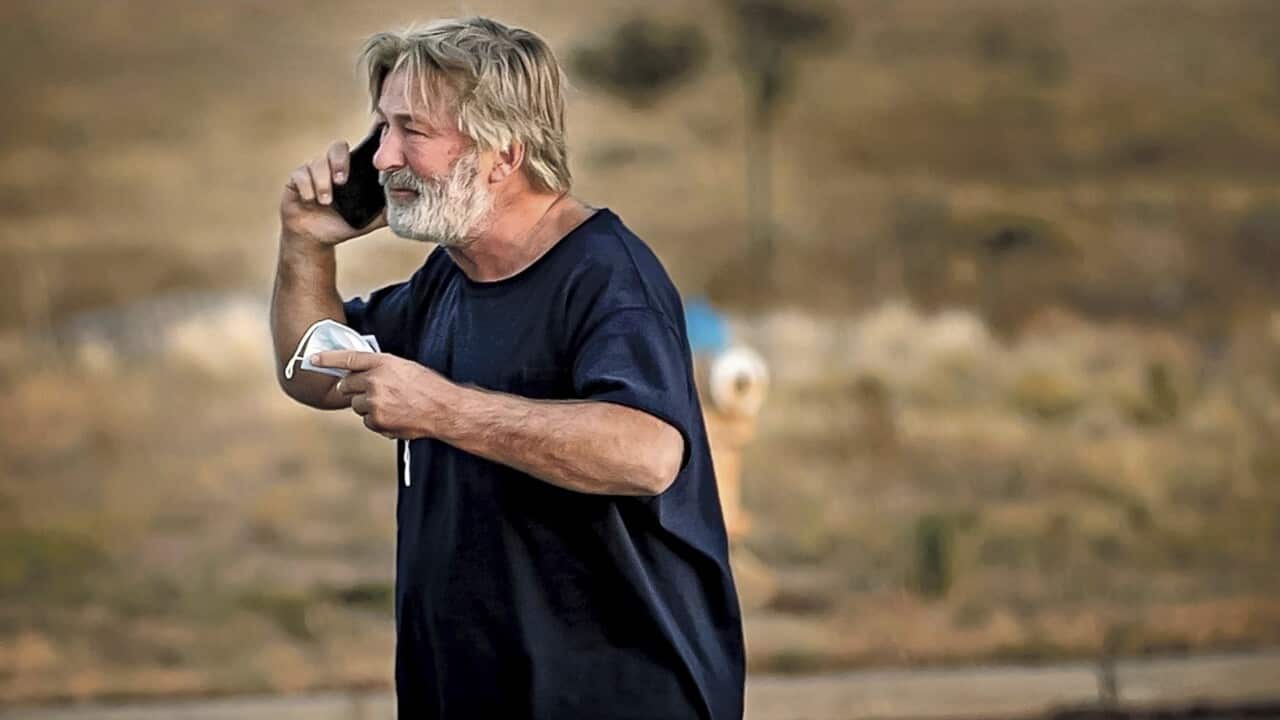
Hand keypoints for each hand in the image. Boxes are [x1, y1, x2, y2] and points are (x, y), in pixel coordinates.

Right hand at [280, 136, 386, 246]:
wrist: (316, 239)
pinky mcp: (296, 180)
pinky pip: (300, 175)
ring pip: (317, 162)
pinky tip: (310, 200)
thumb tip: (409, 202)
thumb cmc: (343, 224)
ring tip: (326, 201)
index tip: (372, 146)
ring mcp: (313, 171)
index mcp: (351, 171)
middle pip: (337, 147)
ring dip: (323, 182)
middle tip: (342, 181)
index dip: (365, 143)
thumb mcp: (369, 219)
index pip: (358, 150)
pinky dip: (307, 188)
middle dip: (339, 162)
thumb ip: (387, 210)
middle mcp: (332, 166)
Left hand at [310, 351, 452, 439]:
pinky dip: (377, 420)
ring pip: (356, 405)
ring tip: (391, 405)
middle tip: (369, 391)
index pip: (348, 358)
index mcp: (383, 363)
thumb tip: (361, 374)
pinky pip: (366, 421)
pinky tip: (395, 416)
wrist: (444, 409)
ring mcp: (374, 402)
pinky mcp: (376, 421)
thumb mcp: (405, 368)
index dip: (328, 358)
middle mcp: (375, 381)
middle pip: (346, 385)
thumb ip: (381, 368)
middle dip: (352, 388)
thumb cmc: (429, 387)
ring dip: (367, 406)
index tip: (312, 359)